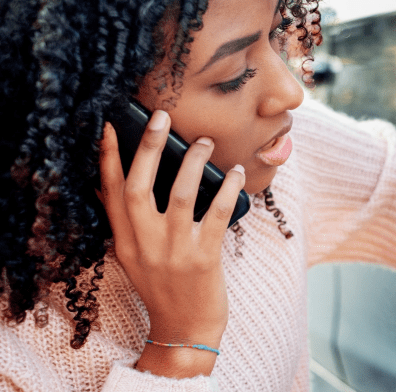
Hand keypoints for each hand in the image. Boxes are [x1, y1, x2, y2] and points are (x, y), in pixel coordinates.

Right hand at [98, 111, 244, 376]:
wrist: (184, 330)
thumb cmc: (164, 288)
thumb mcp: (135, 257)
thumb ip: (130, 223)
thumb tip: (122, 182)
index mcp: (125, 241)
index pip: (110, 192)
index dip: (108, 158)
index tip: (110, 126)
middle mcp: (144, 244)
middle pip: (139, 187)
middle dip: (148, 148)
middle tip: (162, 117)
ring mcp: (174, 252)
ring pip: (181, 195)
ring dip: (193, 163)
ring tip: (205, 141)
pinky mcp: (204, 259)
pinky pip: (218, 214)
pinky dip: (228, 189)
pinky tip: (236, 173)